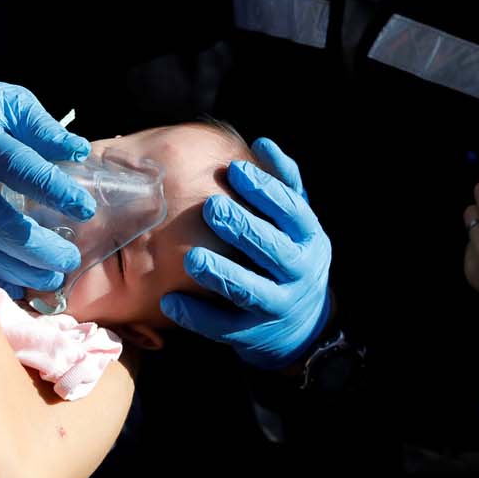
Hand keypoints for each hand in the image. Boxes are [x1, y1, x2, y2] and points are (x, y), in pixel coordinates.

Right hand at [0, 66, 94, 297]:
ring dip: (17, 268)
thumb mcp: (13, 103)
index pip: (23, 168)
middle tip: (69, 258)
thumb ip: (45, 129)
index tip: (85, 209)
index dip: (56, 190)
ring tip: (53, 279)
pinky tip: (21, 286)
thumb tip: (80, 151)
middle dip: (36, 246)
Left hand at [161, 137, 330, 369]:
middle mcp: (298, 273)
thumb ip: (284, 185)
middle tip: (212, 207)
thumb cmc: (289, 255)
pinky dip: (197, 315)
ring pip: (250, 291)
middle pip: (273, 250)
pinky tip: (170, 301)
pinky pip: (224, 327)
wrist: (303, 326)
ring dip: (221, 274)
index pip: (292, 211)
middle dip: (243, 228)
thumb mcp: (296, 223)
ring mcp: (276, 306)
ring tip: (192, 258)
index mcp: (308, 239)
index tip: (237, 170)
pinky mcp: (251, 334)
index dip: (267, 190)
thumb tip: (261, 142)